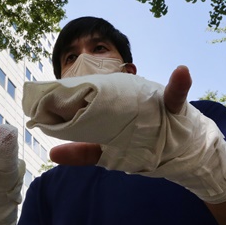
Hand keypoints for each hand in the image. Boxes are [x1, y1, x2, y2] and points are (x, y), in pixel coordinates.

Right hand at [49, 65, 191, 165]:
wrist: (181, 152)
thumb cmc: (176, 121)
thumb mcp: (175, 104)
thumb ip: (176, 90)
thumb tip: (183, 69)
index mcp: (120, 98)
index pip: (94, 88)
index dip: (74, 86)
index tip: (57, 85)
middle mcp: (109, 113)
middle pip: (81, 106)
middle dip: (62, 104)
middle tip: (43, 102)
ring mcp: (106, 134)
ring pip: (79, 128)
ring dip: (62, 126)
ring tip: (42, 121)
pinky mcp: (107, 154)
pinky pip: (87, 154)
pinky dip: (72, 155)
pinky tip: (55, 153)